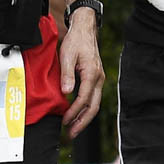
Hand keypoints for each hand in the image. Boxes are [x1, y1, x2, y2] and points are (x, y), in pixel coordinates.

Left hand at [57, 20, 102, 139]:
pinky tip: (76, 115)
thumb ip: (66, 75)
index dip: (74, 111)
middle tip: (71, 134)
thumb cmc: (75, 41)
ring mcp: (98, 80)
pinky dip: (85, 109)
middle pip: (93, 107)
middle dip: (82, 122)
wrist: (85, 30)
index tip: (64, 120)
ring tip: (72, 129)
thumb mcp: (67, 55)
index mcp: (92, 74)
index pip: (83, 99)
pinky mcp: (95, 79)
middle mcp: (98, 79)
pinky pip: (92, 98)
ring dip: (83, 118)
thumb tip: (66, 92)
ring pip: (94, 104)